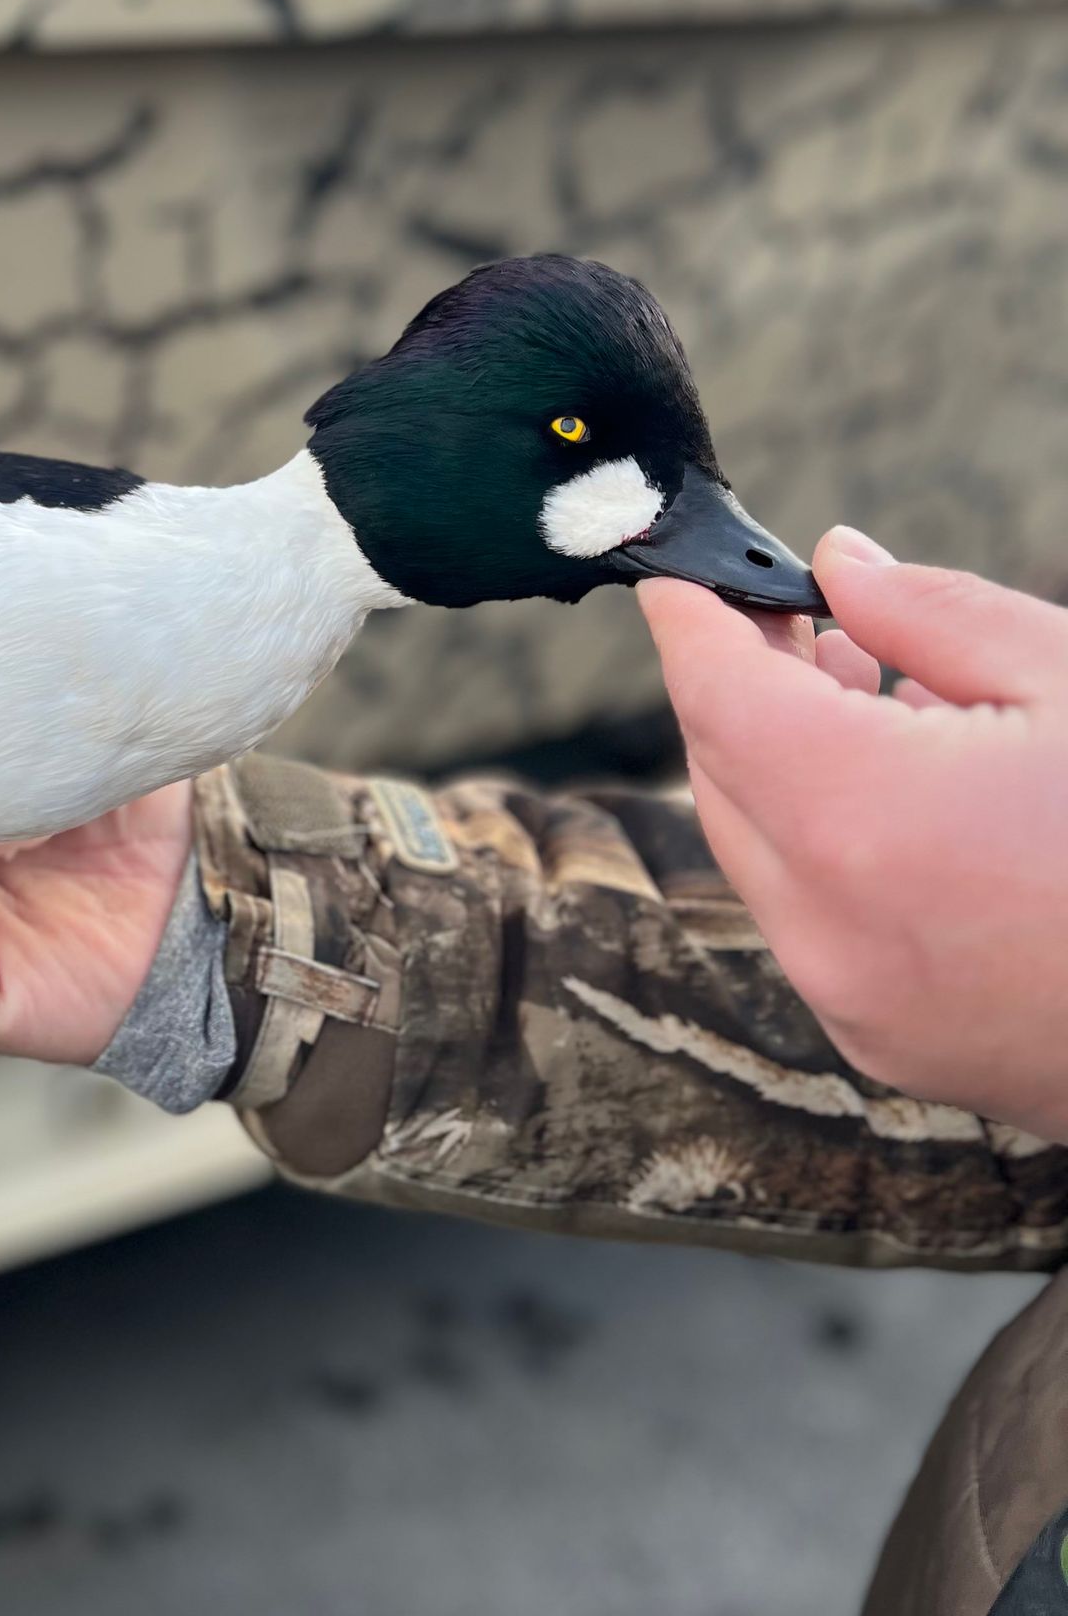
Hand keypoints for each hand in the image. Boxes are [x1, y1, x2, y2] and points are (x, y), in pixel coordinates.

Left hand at [642, 528, 1067, 1140]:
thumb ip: (935, 615)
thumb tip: (843, 567)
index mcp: (861, 818)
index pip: (714, 694)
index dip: (689, 622)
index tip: (680, 574)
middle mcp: (829, 926)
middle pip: (722, 775)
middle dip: (737, 687)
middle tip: (793, 618)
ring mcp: (856, 1002)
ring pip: (761, 855)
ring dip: (781, 766)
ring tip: (857, 687)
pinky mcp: (894, 1048)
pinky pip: (813, 924)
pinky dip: (826, 847)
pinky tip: (905, 793)